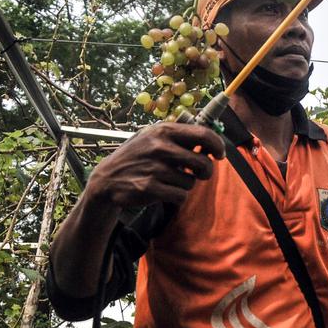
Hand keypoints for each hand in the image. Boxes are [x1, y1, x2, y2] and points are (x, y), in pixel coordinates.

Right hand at [85, 122, 225, 208]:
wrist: (107, 180)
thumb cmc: (137, 157)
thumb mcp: (152, 136)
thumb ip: (178, 135)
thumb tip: (211, 137)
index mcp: (163, 130)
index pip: (203, 134)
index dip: (218, 145)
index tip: (219, 154)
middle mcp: (160, 147)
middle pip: (203, 162)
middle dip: (206, 171)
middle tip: (200, 173)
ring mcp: (154, 168)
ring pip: (191, 182)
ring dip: (185, 184)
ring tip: (171, 181)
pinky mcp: (150, 188)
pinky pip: (181, 196)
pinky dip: (178, 197)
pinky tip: (166, 192)